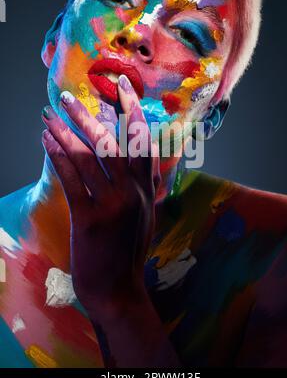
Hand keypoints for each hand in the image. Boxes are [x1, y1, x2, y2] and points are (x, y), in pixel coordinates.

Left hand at [41, 75, 160, 319]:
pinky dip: (58, 156)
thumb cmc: (128, 250)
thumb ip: (149, 184)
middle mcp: (134, 193)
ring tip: (50, 114)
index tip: (123, 88)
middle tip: (69, 97)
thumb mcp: (146, 214)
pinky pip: (72, 180)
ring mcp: (113, 205)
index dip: (133, 112)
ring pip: (89, 158)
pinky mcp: (89, 219)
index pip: (143, 142)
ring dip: (66, 132)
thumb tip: (147, 156)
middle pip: (113, 144)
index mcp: (148, 190)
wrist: (119, 290)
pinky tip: (46, 141)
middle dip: (90, 116)